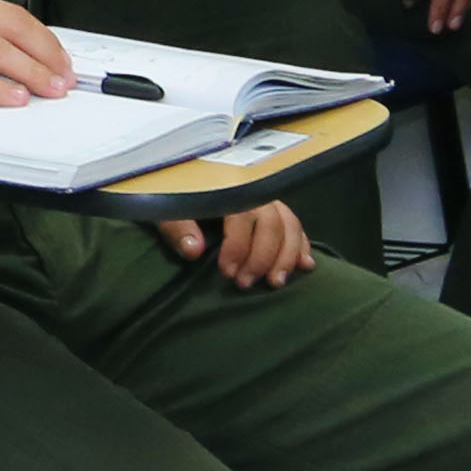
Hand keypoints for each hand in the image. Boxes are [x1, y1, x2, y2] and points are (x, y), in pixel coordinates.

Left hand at [158, 202, 315, 289]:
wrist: (177, 186)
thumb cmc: (173, 200)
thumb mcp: (165, 211)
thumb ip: (178, 228)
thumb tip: (194, 250)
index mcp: (226, 190)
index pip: (242, 218)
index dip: (238, 247)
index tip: (227, 273)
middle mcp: (253, 193)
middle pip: (272, 224)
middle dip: (263, 257)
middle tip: (245, 284)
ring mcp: (268, 202)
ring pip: (290, 225)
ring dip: (287, 256)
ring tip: (276, 282)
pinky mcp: (276, 212)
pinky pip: (297, 227)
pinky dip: (303, 246)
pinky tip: (305, 265)